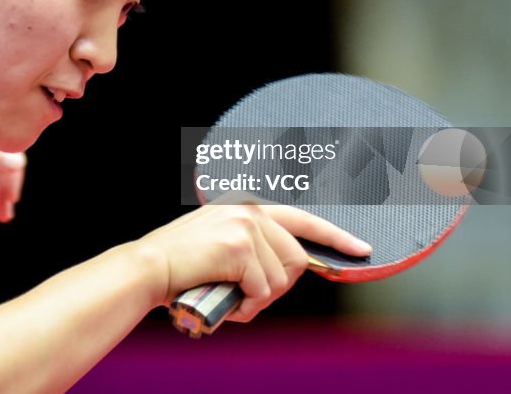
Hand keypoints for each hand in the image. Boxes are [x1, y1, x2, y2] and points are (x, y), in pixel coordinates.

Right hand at [136, 200, 370, 321]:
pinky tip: (222, 298)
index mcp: (247, 205)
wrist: (148, 267)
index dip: (335, 237)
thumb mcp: (221, 245)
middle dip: (277, 289)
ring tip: (228, 297)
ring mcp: (247, 224)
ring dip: (257, 300)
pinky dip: (243, 305)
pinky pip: (261, 290)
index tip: (362, 248)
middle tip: (246, 299)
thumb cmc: (181, 266)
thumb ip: (253, 248)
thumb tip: (286, 271)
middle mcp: (251, 209)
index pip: (304, 219)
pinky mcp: (240, 246)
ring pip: (280, 279)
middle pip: (297, 259)